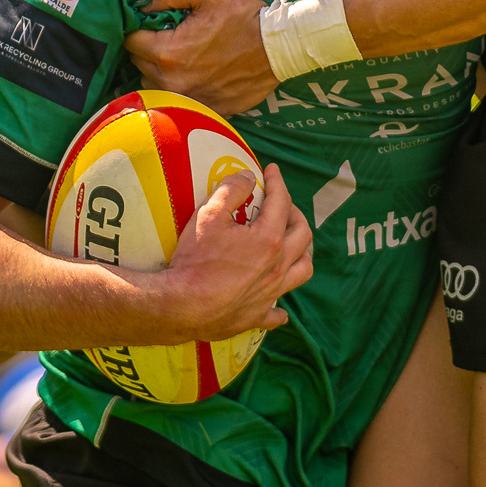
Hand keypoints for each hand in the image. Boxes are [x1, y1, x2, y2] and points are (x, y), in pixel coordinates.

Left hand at [124, 0, 277, 115]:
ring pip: (153, 85)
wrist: (278, 49)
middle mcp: (172, 82)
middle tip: (171, 35)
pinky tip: (197, 73)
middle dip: (148, 48)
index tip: (155, 22)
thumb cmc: (243, 17)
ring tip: (181, 56)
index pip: (131, 42)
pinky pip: (176, 100)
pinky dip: (179, 87)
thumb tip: (143, 2)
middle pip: (139, 65)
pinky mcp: (204, 110)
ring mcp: (188, 100)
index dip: (140, 28)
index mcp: (168, 52)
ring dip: (159, 71)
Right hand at [166, 164, 312, 339]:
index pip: (282, 202)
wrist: (182, 306)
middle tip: (280, 205)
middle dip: (295, 213)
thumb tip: (248, 177)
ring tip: (290, 243)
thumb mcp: (209, 214)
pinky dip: (280, 304)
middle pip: (303, 235)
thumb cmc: (195, 260)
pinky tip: (274, 298)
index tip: (272, 170)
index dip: (277, 182)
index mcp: (269, 239)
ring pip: (303, 269)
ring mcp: (270, 293)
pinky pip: (278, 312)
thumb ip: (232, 189)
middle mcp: (278, 266)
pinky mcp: (258, 315)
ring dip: (302, 251)